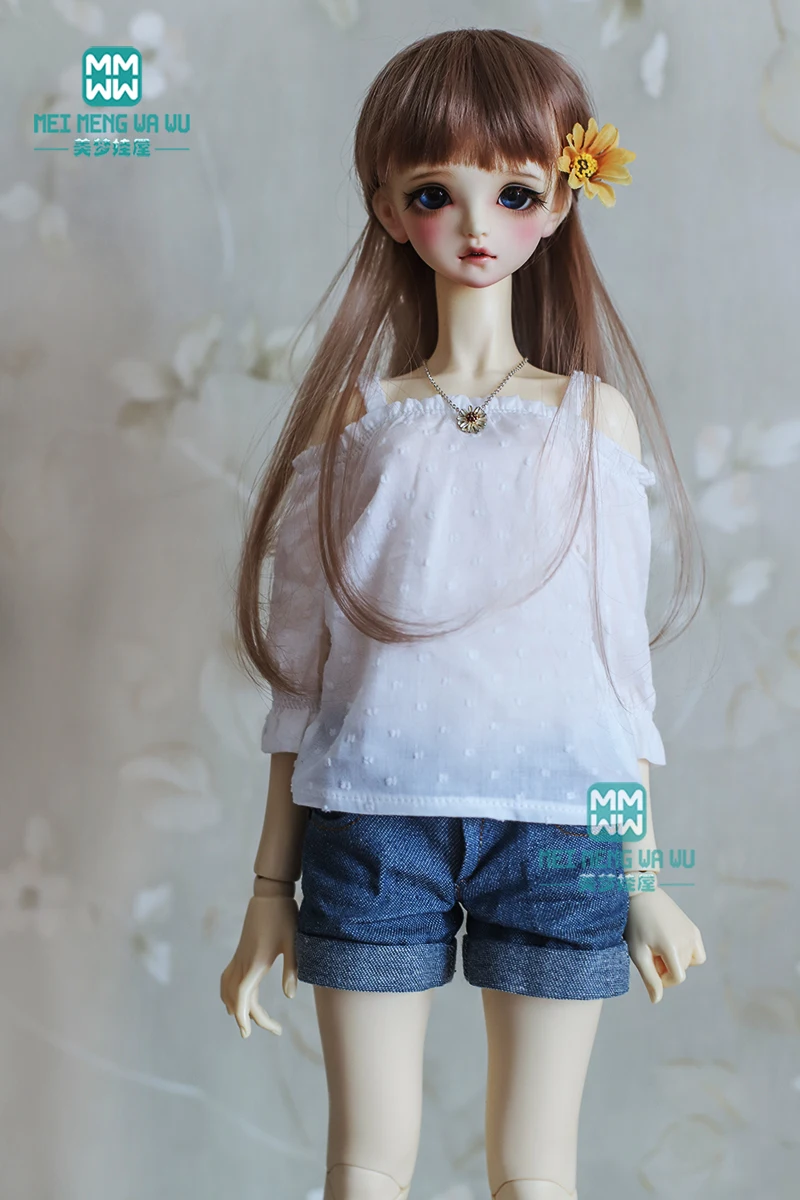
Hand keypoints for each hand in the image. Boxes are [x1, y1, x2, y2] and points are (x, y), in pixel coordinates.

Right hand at [219, 894, 298, 1037]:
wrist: (269, 895)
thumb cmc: (284, 916)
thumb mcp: (293, 942)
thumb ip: (291, 969)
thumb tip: (289, 996)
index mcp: (256, 962)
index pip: (243, 996)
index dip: (242, 1016)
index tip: (247, 1032)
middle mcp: (243, 962)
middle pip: (238, 998)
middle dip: (250, 1017)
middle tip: (274, 1029)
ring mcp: (239, 957)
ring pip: (228, 989)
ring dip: (237, 1006)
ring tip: (252, 1020)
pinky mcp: (240, 953)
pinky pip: (228, 979)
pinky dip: (229, 993)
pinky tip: (237, 998)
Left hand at [623, 887, 706, 1003]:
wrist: (641, 895)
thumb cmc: (635, 925)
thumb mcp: (637, 953)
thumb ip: (649, 978)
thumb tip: (656, 1000)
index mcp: (672, 947)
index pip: (677, 978)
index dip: (664, 979)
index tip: (651, 967)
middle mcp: (687, 940)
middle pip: (682, 970)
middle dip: (666, 967)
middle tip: (650, 950)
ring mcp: (692, 933)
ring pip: (690, 962)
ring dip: (676, 960)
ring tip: (659, 946)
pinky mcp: (694, 929)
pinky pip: (697, 952)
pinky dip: (686, 954)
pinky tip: (671, 944)